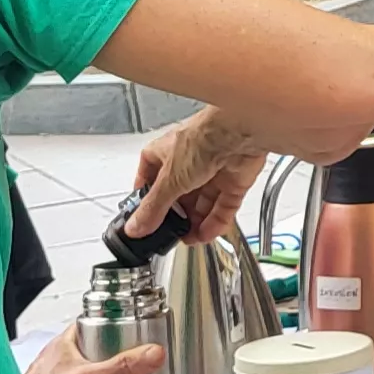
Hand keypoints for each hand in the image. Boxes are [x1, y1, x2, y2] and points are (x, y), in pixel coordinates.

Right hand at [120, 108, 267, 243]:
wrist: (238, 134)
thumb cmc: (201, 140)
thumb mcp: (168, 180)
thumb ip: (153, 208)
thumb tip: (135, 227)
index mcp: (166, 154)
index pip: (150, 177)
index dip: (148, 197)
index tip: (144, 217)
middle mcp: (189, 162)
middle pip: (179, 195)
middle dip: (176, 217)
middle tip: (170, 235)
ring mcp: (213, 172)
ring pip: (202, 204)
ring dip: (196, 224)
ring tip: (188, 239)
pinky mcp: (234, 182)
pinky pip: (222, 207)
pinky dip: (215, 222)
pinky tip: (206, 235)